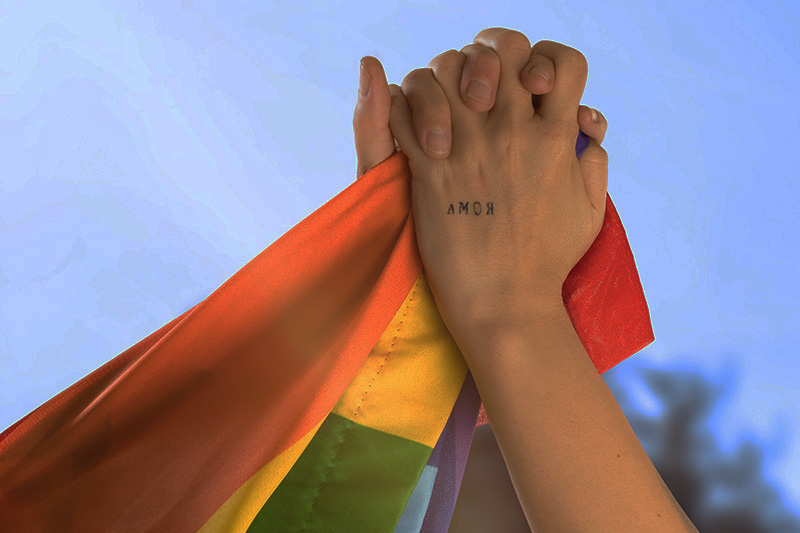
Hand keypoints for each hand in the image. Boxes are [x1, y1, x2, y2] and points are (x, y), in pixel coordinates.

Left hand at [386, 28, 608, 340]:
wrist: (504, 304)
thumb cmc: (548, 262)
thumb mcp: (589, 212)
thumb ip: (592, 163)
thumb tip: (586, 128)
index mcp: (554, 139)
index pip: (562, 61)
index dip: (547, 59)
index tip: (534, 86)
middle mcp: (511, 132)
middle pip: (497, 50)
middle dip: (486, 57)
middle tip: (479, 90)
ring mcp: (467, 148)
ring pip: (444, 69)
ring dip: (439, 79)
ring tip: (442, 108)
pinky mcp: (428, 170)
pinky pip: (404, 111)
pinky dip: (403, 107)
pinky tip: (413, 127)